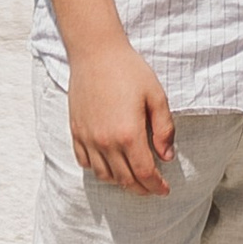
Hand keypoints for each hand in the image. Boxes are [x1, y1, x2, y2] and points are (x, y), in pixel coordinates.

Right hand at [66, 39, 175, 193]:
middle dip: (141, 189)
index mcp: (129, 134)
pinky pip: (84, 162)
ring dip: (120, 182)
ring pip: (104, 175)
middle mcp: (106, 142)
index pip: (144, 173)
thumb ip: (164, 129)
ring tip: (134, 179)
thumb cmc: (130, 71)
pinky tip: (109, 165)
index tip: (165, 190)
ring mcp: (88, 138)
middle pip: (125, 179)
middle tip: (153, 189)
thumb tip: (166, 156)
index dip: (156, 186)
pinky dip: (98, 170)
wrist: (96, 53)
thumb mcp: (156, 96)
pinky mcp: (76, 131)